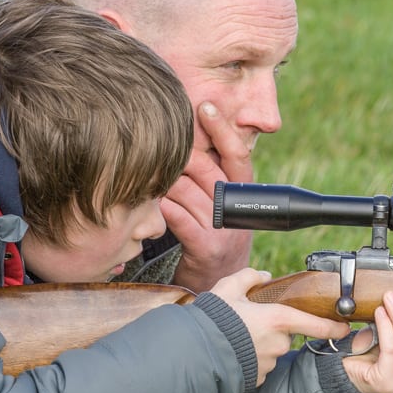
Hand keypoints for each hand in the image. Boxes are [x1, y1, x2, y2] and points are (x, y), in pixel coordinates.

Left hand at [162, 102, 253, 289]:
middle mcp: (237, 210)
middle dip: (179, 155)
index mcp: (245, 195)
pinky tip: (150, 204)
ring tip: (147, 175)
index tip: (206, 106)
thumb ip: (212, 179)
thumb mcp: (222, 208)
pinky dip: (160, 207)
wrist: (219, 286)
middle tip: (158, 146)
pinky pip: (177, 217)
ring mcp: (223, 229)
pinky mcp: (206, 246)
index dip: (222, 129)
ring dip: (162, 182)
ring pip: (186, 190)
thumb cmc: (213, 239)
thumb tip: (188, 141)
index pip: (237, 155)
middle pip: (206, 168)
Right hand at [211, 268, 349, 385]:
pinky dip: (250, 358)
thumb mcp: (228, 288)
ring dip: (259, 344)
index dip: (332, 326)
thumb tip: (264, 277)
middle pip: (284, 334)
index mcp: (277, 319)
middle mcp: (278, 343)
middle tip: (247, 323)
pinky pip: (259, 365)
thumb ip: (249, 278)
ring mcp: (268, 363)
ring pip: (271, 350)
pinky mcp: (256, 378)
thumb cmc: (212, 319)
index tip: (345, 327)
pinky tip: (234, 353)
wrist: (193, 353)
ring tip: (236, 338)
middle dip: (271, 329)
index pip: (314, 324)